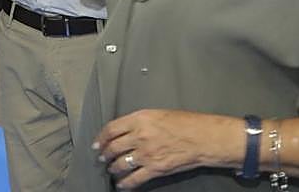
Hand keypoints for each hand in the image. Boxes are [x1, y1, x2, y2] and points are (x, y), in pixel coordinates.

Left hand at [92, 109, 240, 188]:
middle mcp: (139, 136)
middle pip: (113, 147)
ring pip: (120, 163)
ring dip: (113, 168)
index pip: (111, 129)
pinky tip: (121, 184)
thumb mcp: (156, 113)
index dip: (100, 138)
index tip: (97, 143)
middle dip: (104, 154)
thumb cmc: (184, 122)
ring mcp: (146, 154)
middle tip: (102, 157)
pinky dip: (125, 183)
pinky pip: (134, 179)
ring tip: (111, 169)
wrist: (201, 138)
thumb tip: (125, 129)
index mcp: (139, 119)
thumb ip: (138, 121)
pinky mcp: (155, 169)